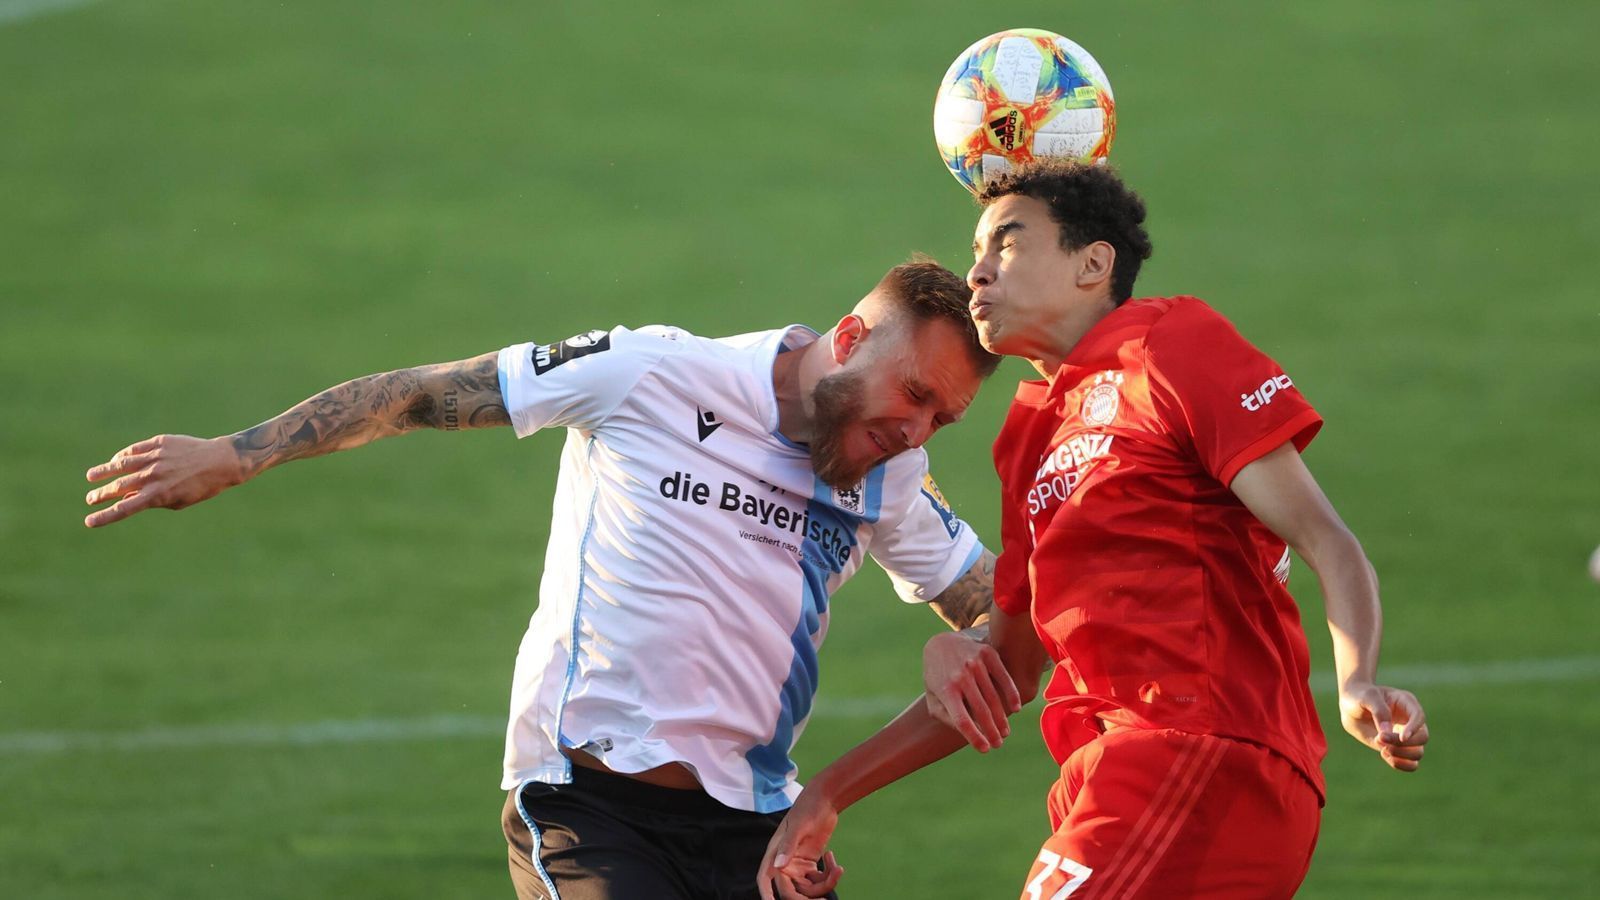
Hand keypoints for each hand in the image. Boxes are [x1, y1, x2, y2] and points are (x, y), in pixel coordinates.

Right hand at [84, 435, 244, 527]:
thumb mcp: (178, 501)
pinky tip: (116, 460)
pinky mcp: (160, 443)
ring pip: (121, 464)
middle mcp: (153, 476)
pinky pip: (135, 450)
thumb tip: (126, 499)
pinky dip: (123, 455)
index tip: (89, 521)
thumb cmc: (202, 486)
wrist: (221, 461)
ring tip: (91, 476)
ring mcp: (155, 458)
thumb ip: (152, 500)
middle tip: (90, 499)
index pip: (124, 509)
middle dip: (101, 494)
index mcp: (158, 495)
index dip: (105, 516)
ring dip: (104, 471)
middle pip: (118, 487)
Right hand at [758, 791, 842, 899]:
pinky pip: (818, 880)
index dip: (767, 894)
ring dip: (825, 884)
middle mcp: (785, 862)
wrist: (825, 800)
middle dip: (807, 897)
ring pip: (807, 888)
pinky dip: (829, 876)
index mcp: (775, 853)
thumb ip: (788, 846)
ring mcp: (798, 864)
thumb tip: (778, 866)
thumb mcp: (798, 826)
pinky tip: (834, 861)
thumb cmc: (807, 808)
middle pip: (791, 890)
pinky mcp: (811, 864)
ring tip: (838, 870)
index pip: (765, 879)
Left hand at [923, 631, 1020, 751]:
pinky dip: (1012, 694)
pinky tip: (1016, 708)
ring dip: (1002, 718)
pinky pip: (1004, 677)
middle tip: (999, 744)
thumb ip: (946, 716)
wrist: (941, 642)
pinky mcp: (987, 653)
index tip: (985, 749)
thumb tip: (967, 733)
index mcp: (945, 689)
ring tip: (1005, 732)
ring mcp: (974, 663)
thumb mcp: (933, 697)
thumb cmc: (937, 677)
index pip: (962, 720)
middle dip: (992, 731)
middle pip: (981, 711)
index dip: (975, 737)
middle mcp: (960, 676)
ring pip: (994, 697)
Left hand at [1339, 682, 1428, 771]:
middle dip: (1403, 744)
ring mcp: (1405, 736)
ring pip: (1417, 752)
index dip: (1413, 729)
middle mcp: (1410, 721)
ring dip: (1401, 755)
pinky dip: (1400, 764)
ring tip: (1382, 748)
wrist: (1350, 707)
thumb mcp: (1367, 697)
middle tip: (1380, 738)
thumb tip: (1387, 732)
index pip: (1419, 717)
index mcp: (1407, 703)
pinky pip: (1409, 763)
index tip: (1402, 738)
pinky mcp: (1397, 747)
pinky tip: (1384, 754)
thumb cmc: (1360, 696)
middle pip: (1422, 738)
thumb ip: (1379, 711)